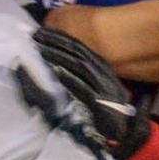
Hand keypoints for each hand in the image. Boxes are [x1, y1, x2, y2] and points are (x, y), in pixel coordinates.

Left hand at [30, 27, 151, 159]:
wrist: (123, 129)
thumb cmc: (105, 105)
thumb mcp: (94, 84)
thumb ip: (80, 72)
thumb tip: (57, 61)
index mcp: (101, 65)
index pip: (78, 45)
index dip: (58, 37)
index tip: (40, 31)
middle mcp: (103, 71)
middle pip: (77, 51)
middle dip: (55, 42)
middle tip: (35, 36)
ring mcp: (103, 85)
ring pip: (78, 65)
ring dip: (58, 56)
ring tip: (40, 50)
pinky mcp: (100, 101)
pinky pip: (83, 87)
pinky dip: (69, 78)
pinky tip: (55, 71)